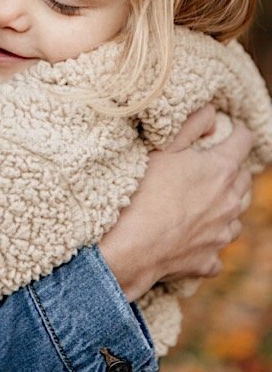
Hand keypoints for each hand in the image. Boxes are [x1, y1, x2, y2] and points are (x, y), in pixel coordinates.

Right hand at [99, 104, 252, 300]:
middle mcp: (229, 202)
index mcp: (220, 170)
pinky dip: (207, 243)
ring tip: (198, 205)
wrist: (130, 247)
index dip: (237, 132)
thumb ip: (190, 126)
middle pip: (243, 179)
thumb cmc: (141, 193)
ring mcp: (221, 234)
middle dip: (230, 170)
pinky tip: (190, 240)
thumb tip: (210, 111)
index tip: (229, 130)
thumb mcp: (161, 150)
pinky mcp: (208, 260)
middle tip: (207, 167)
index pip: (243, 141)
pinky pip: (216, 251)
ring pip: (234, 217)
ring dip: (223, 208)